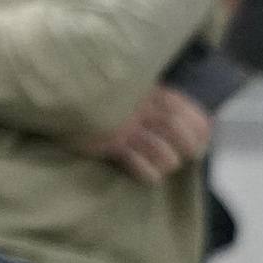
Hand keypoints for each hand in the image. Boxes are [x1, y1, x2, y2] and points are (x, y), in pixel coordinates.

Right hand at [75, 84, 213, 182]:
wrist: (60, 96)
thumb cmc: (98, 95)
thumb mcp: (128, 87)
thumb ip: (149, 95)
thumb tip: (178, 113)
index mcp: (147, 91)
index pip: (182, 107)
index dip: (198, 125)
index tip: (203, 138)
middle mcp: (138, 107)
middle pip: (175, 127)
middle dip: (188, 145)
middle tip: (189, 155)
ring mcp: (123, 126)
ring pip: (159, 148)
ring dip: (169, 161)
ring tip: (168, 165)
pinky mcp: (108, 143)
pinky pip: (136, 163)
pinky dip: (148, 173)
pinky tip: (150, 175)